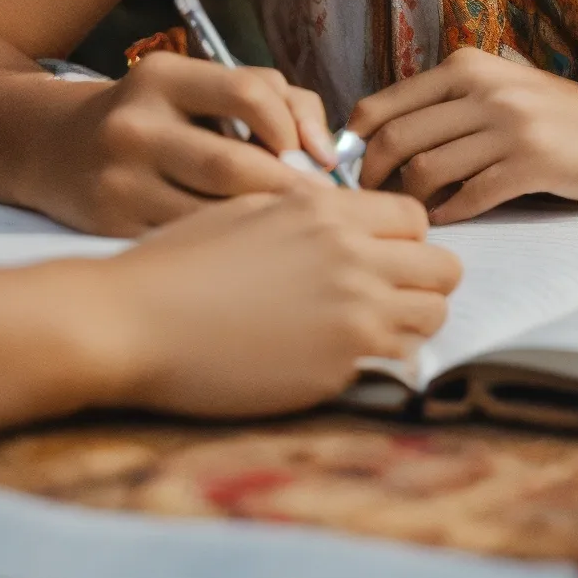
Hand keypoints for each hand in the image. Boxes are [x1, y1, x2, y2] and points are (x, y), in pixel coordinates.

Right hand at [22, 53, 339, 235]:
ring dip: (265, 225)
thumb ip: (272, 99)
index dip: (294, 127)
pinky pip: (190, 243)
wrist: (56, 150)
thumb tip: (324, 152)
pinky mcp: (113, 228)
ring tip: (297, 231)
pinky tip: (253, 254)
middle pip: (234, 164)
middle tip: (324, 211)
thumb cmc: (156, 116)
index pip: (249, 92)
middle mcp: (136, 125)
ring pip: (214, 212)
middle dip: (289, 191)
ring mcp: (120, 180)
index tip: (317, 159)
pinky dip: (230, 249)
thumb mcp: (199, 87)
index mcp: (163, 78)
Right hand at [104, 189, 461, 416]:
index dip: (404, 239)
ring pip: (432, 316)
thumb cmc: (178, 262)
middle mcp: (352, 256)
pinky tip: (337, 359)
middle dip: (423, 282)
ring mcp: (351, 314)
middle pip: (442, 267)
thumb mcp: (249, 210)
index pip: (415, 218)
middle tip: (387, 297)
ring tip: (369, 331)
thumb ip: (311, 212)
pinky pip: (395, 361)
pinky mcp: (338, 367)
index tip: (382, 256)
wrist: (135, 322)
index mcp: (328, 211)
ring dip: (410, 324)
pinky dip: (381, 361)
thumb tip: (346, 219)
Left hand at [347, 47, 577, 222]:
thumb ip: (448, 107)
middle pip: (396, 138)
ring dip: (410, 203)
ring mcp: (510, 124)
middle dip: (372, 180)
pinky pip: (469, 196)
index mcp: (468, 65)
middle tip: (372, 206)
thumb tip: (376, 140)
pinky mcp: (533, 162)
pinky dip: (449, 215)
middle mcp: (485, 87)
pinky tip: (450, 221)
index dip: (354, 145)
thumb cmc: (563, 121)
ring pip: (426, 169)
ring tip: (413, 216)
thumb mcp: (503, 92)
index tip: (350, 174)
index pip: (382, 104)